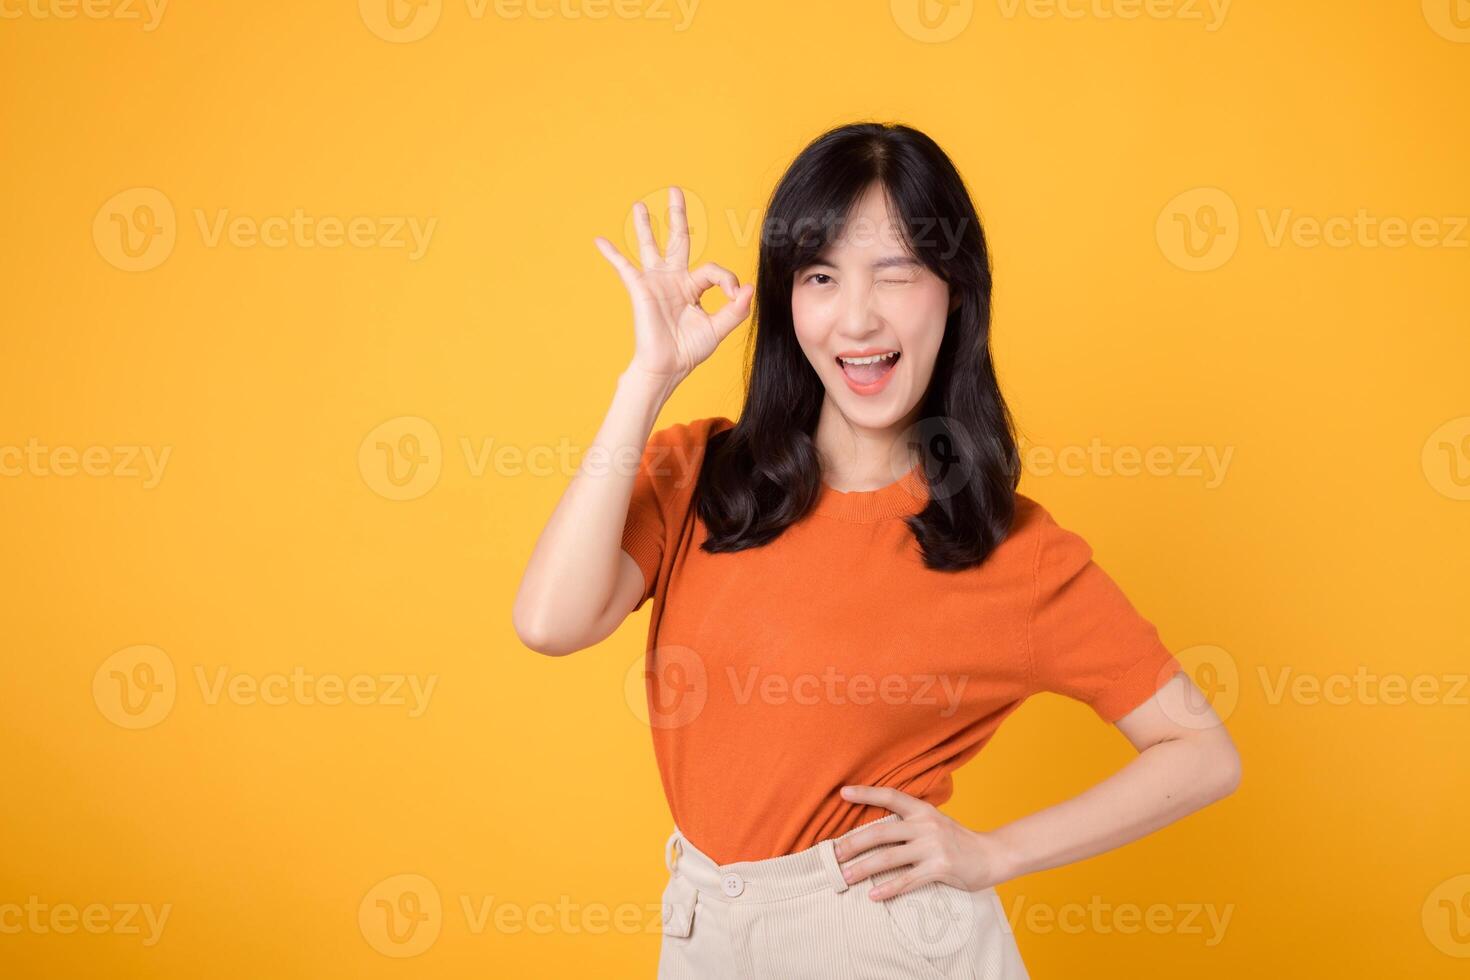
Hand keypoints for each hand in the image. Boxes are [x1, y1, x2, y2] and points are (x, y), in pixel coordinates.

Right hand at [594, 186, 752, 389]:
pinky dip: (612, 254)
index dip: (729, 281)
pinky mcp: (640, 289)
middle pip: (677, 239)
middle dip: (677, 215)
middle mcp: (673, 279)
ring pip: (650, 246)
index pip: (714, 270)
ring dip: (644, 225)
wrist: (667, 367)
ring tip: (639, 205)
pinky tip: (600, 240)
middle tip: (675, 191)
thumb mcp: (718, 328)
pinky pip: (624, 267)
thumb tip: (748, 288)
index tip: (735, 297)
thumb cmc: (689, 349)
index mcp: (693, 286)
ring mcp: (655, 282)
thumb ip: (735, 309)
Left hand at [832, 784, 1013, 899]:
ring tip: (845, 877)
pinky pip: (907, 880)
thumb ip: (910, 823)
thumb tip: (877, 830)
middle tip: (834, 854)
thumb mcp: (935, 822)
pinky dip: (888, 889)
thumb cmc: (958, 840)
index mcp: (923, 810)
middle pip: (880, 832)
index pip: (890, 796)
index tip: (843, 793)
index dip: (866, 793)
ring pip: (889, 858)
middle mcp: (926, 825)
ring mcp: (933, 847)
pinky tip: (873, 895)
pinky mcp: (940, 868)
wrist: (992, 855)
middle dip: (853, 843)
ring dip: (863, 868)